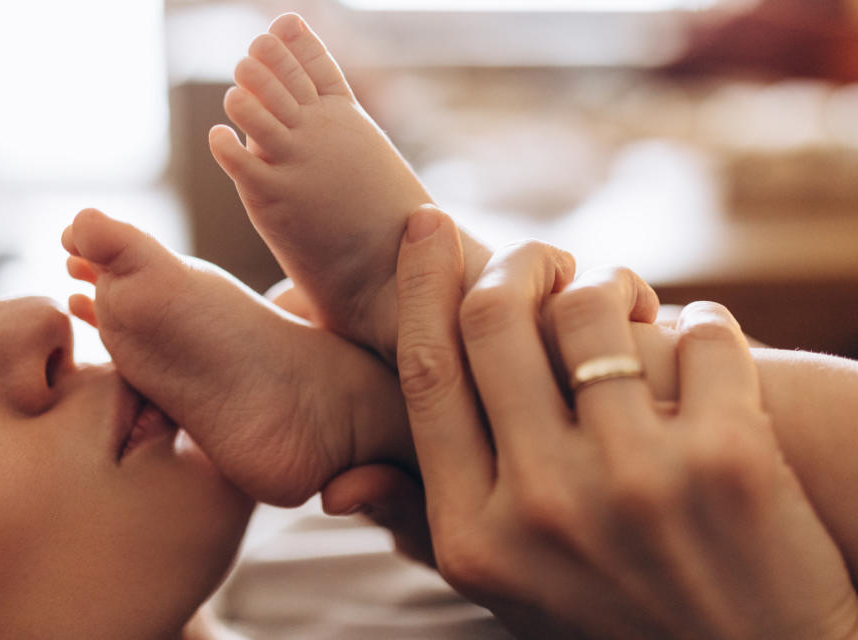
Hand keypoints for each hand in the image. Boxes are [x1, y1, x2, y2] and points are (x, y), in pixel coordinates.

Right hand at [394, 206, 857, 638]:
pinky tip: (699, 348)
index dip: (419, 285)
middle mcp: (543, 505)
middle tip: (542, 258)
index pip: (428, 374)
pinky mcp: (730, 459)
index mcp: (475, 533)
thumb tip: (337, 484)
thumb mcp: (505, 591)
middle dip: (517, 262)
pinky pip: (700, 331)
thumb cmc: (616, 621)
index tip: (424, 226)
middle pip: (495, 321)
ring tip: (625, 307)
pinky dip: (700, 320)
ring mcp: (637, 481)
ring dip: (606, 284)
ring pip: (591, 310)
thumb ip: (423, 525)